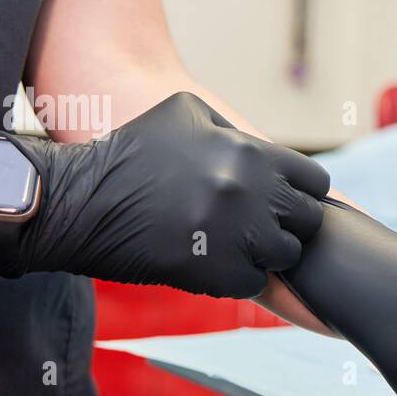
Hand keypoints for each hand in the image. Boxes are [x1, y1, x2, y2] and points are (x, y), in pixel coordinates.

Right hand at [0, 92, 329, 296]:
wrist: (82, 200)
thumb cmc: (131, 152)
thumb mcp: (186, 113)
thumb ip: (236, 130)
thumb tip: (269, 152)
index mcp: (251, 153)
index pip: (315, 183)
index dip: (298, 194)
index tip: (278, 201)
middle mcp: (252, 192)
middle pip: (307, 221)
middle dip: (286, 224)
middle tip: (255, 227)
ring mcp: (238, 235)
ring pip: (286, 255)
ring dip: (265, 253)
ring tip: (232, 245)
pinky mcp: (219, 273)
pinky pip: (255, 282)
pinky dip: (237, 277)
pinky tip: (210, 262)